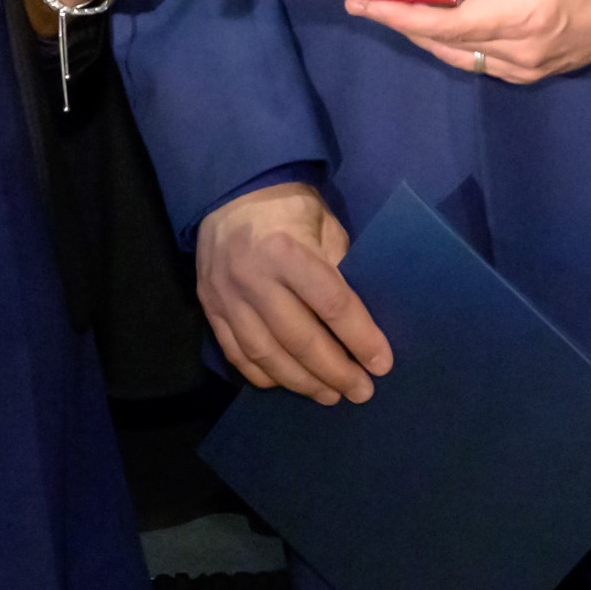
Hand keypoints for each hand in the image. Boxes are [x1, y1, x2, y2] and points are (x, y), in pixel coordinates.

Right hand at [193, 182, 392, 405]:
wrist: (231, 194)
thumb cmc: (289, 207)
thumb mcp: (325, 225)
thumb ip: (339, 268)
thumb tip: (360, 319)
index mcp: (287, 251)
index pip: (331, 305)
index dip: (360, 338)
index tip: (381, 364)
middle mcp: (253, 279)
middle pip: (299, 339)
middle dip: (334, 371)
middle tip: (361, 391)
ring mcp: (226, 297)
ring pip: (266, 354)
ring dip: (302, 381)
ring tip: (330, 396)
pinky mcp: (209, 308)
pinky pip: (237, 353)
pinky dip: (264, 375)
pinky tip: (288, 384)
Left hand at [342, 0, 590, 82]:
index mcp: (518, 17)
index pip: (443, 23)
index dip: (399, 14)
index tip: (364, 2)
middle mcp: (516, 53)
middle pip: (442, 43)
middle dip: (402, 22)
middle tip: (369, 1)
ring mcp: (522, 70)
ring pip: (457, 57)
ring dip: (424, 35)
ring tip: (398, 9)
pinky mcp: (529, 74)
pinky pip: (478, 63)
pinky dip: (452, 43)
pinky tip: (441, 23)